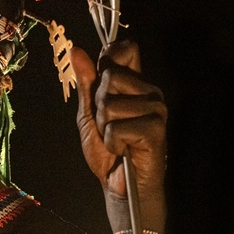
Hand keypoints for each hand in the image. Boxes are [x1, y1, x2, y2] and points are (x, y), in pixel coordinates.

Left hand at [72, 41, 167, 233]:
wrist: (118, 183)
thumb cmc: (106, 147)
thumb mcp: (89, 111)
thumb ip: (86, 81)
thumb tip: (77, 50)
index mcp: (134, 83)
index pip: (125, 49)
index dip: (109, 58)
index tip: (103, 81)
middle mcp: (149, 91)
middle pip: (110, 76)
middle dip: (99, 104)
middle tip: (108, 124)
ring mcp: (156, 108)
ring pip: (110, 103)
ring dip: (105, 126)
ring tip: (117, 138)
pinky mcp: (156, 129)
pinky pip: (117, 128)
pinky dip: (113, 142)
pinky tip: (124, 149)